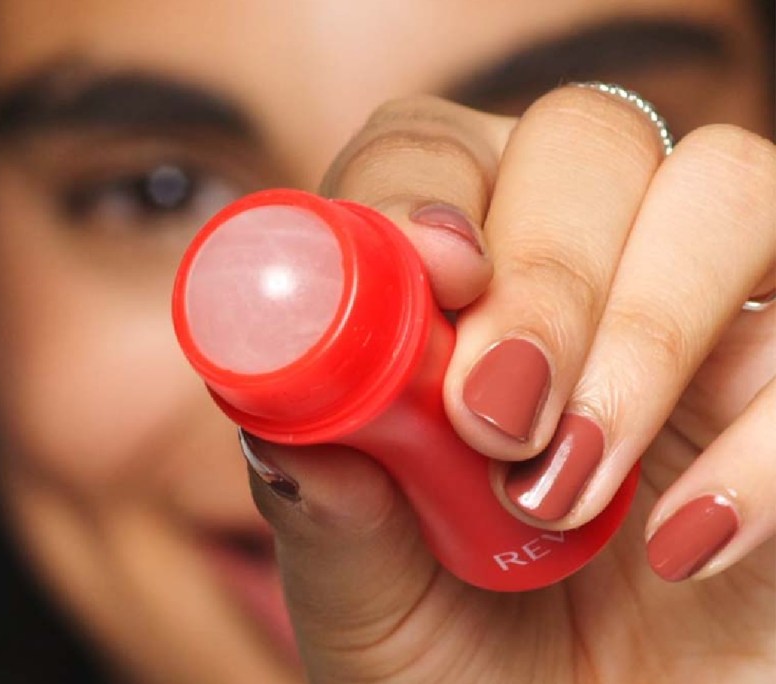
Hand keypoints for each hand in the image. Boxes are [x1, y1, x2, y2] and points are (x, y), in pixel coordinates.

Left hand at [241, 89, 775, 682]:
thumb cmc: (464, 664)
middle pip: (586, 143)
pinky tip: (684, 549)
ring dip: (645, 330)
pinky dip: (760, 441)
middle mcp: (587, 273)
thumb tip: (279, 404)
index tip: (435, 278)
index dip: (425, 188)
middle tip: (496, 419)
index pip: (434, 151)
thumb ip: (324, 502)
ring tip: (569, 488)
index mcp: (457, 288)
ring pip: (723, 188)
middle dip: (544, 273)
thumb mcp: (363, 596)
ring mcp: (709, 319)